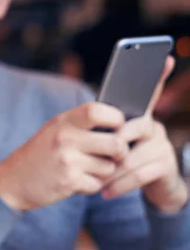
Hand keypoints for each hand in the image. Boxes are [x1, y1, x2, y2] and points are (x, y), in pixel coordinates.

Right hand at [0, 102, 128, 210]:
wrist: (13, 180)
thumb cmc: (41, 153)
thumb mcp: (55, 130)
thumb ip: (81, 124)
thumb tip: (122, 123)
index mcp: (63, 122)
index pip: (98, 111)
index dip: (116, 118)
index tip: (117, 127)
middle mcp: (65, 138)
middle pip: (116, 144)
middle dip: (120, 152)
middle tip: (114, 155)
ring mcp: (67, 161)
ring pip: (110, 167)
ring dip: (104, 172)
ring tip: (87, 169)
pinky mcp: (69, 182)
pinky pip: (97, 184)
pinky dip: (91, 185)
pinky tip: (77, 181)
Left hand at [102, 56, 187, 212]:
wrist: (147, 187)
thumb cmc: (119, 160)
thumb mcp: (108, 145)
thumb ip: (100, 132)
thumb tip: (81, 127)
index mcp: (137, 116)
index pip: (148, 93)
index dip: (158, 76)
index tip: (167, 57)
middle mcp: (153, 126)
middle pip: (134, 128)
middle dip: (112, 144)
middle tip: (95, 155)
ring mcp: (162, 145)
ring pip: (133, 155)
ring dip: (112, 171)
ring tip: (96, 181)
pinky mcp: (165, 165)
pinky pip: (140, 174)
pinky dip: (119, 184)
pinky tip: (105, 192)